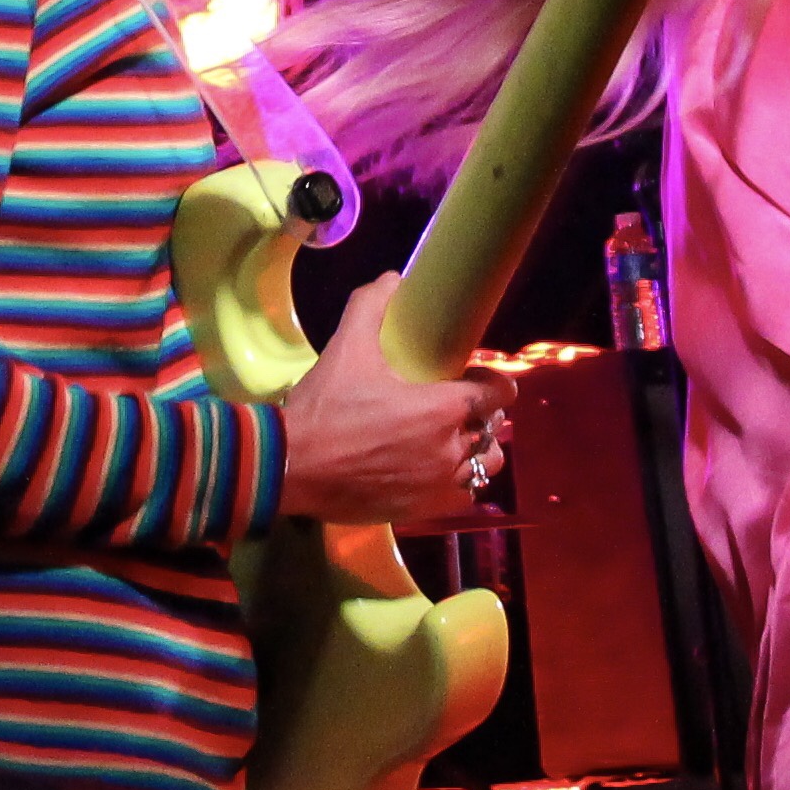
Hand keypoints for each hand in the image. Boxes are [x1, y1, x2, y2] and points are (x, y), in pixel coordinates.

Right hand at [274, 275, 521, 525]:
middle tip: (457, 407)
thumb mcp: (347, 348)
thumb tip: (391, 278)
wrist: (290, 467)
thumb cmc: (323, 409)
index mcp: (443, 408)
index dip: (493, 383)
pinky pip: (463, 497)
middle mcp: (450, 449)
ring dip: (477, 451)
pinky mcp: (423, 511)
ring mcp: (439, 484)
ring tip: (454, 440)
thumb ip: (370, 307)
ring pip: (485, 466)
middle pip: (492, 430)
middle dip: (481, 416)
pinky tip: (440, 472)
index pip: (499, 394)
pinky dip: (460, 484)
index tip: (476, 377)